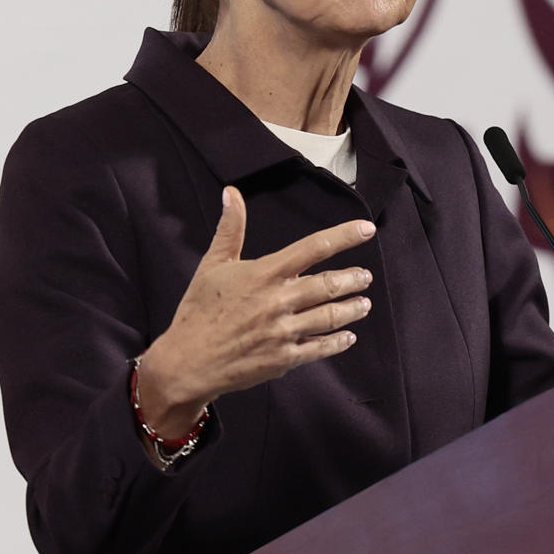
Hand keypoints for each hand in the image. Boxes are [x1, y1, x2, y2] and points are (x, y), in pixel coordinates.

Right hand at [137, 187, 375, 436]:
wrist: (187, 362)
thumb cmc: (199, 310)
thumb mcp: (212, 264)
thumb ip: (230, 228)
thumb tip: (231, 192)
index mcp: (264, 273)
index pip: (313, 248)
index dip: (343, 236)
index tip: (366, 229)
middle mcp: (278, 301)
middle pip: (328, 284)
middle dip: (353, 279)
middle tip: (366, 276)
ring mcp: (283, 332)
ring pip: (330, 316)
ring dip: (352, 309)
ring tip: (364, 303)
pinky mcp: (284, 359)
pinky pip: (320, 348)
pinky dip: (338, 341)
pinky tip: (348, 335)